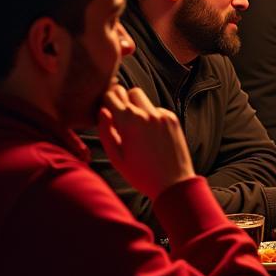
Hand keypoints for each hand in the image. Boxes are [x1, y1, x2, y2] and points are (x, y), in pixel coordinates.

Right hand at [98, 86, 195, 200]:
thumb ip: (105, 131)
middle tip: (120, 119)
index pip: (111, 96)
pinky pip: (156, 110)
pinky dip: (151, 117)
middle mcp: (147, 113)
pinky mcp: (173, 119)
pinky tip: (151, 136)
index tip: (105, 112)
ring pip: (144, 99)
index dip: (105, 103)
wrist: (173, 184)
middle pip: (129, 92)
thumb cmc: (141, 174)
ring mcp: (162, 115)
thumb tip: (102, 111)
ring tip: (136, 129)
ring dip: (137, 108)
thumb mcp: (115, 157)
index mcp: (129, 121)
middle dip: (122, 101)